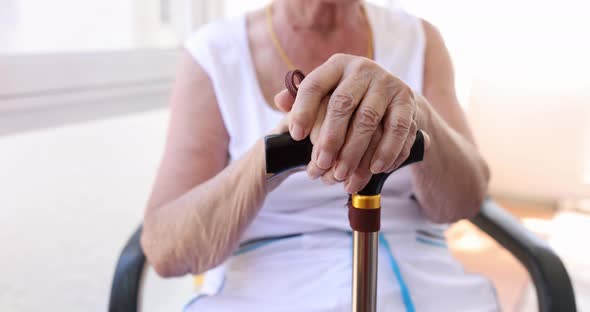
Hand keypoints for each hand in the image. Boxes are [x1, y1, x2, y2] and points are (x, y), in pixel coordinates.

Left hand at [274, 54, 427, 192]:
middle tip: (320, 166)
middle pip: (342, 104)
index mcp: (336, 65)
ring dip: (355, 153)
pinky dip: (386, 151)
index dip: (302, 111)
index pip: (314, 85)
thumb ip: (300, 100)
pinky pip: (397, 129)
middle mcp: (363, 69)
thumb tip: (280, 101)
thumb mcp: (325, 96)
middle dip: (330, 139)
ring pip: (368, 120)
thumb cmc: (350, 103)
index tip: (296, 137)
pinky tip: (375, 169)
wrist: (393, 101)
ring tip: (344, 177)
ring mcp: (387, 83)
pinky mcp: (407, 101)